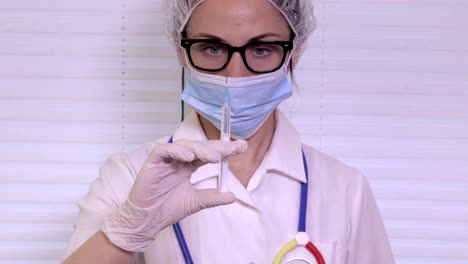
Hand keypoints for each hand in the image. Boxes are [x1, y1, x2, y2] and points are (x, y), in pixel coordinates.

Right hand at [102, 139, 247, 251]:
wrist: (146, 221)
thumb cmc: (165, 209)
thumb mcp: (195, 202)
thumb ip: (212, 197)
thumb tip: (232, 196)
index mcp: (188, 167)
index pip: (208, 154)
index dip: (224, 150)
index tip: (241, 147)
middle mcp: (178, 160)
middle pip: (199, 147)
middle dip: (218, 146)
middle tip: (234, 148)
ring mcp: (165, 160)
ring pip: (184, 145)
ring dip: (200, 149)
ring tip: (214, 157)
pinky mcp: (152, 162)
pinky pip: (163, 150)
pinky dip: (176, 151)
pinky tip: (189, 157)